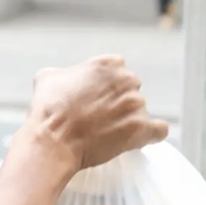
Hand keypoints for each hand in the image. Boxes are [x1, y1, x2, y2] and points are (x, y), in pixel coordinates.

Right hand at [25, 54, 168, 172]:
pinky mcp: (141, 129)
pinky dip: (151, 133)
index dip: (105, 83)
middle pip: (131, 88)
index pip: (117, 68)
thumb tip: (66, 79)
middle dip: (119, 100)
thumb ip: (66, 72)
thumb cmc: (48, 110)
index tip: (96, 95)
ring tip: (108, 131)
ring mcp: (136, 105)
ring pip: (139, 110)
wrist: (53, 140)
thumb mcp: (48, 77)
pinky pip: (158, 130)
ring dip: (128, 118)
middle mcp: (127, 80)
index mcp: (108, 64)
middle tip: (100, 115)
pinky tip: (140, 137)